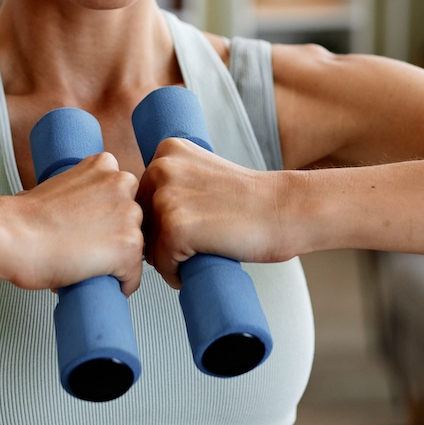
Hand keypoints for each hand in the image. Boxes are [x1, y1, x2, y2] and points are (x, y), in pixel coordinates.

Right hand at [3, 152, 144, 294]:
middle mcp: (122, 184)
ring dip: (117, 259)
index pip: (122, 193)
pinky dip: (120, 284)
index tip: (94, 227)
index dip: (108, 214)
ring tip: (90, 267)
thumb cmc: (25, 216)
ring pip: (135, 246)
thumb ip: (81, 191)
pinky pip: (133, 275)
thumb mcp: (58, 184)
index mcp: (104, 165)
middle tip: (89, 248)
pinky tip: (100, 283)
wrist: (15, 235)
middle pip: (133, 217)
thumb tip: (81, 211)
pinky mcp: (129, 246)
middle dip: (116, 234)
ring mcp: (129, 214)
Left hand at [136, 138, 290, 288]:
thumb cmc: (250, 200)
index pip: (141, 198)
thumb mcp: (202, 172)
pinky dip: (176, 275)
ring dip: (168, 259)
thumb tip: (138, 216)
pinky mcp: (175, 228)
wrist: (285, 209)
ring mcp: (166, 197)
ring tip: (199, 252)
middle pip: (141, 221)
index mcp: (166, 150)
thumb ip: (172, 182)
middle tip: (196, 242)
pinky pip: (161, 265)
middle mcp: (161, 168)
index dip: (161, 219)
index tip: (190, 223)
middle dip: (161, 239)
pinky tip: (199, 264)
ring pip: (147, 245)